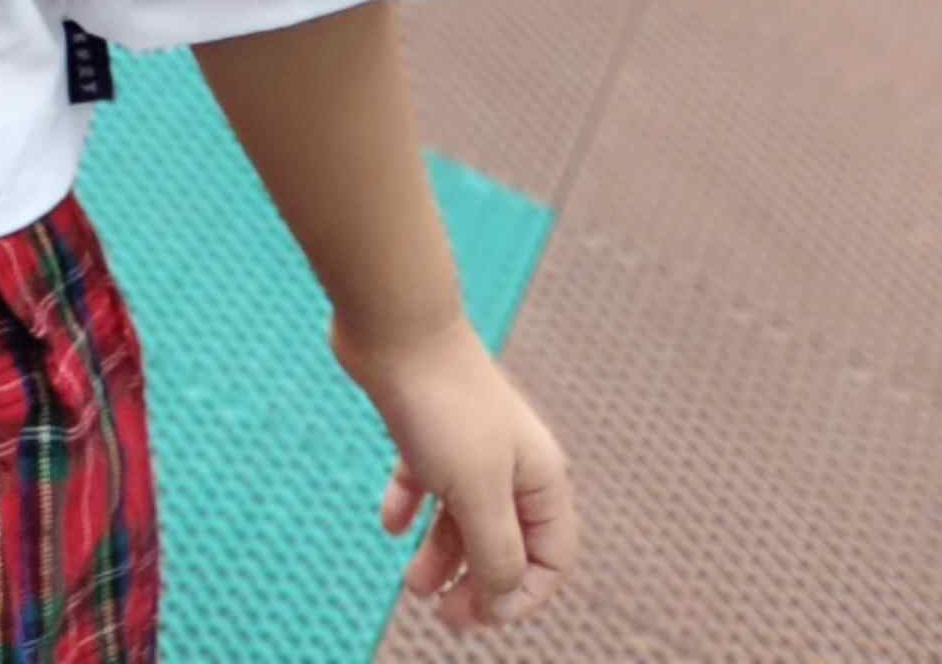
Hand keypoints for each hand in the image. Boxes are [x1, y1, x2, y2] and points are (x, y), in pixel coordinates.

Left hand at [340, 317, 573, 629]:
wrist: (394, 325)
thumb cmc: (443, 406)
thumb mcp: (477, 492)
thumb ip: (496, 551)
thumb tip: (501, 597)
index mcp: (541, 479)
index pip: (551, 557)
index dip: (522, 594)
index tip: (481, 616)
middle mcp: (511, 463)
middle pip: (503, 541)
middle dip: (477, 583)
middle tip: (442, 615)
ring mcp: (467, 444)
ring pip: (461, 516)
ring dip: (440, 554)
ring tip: (410, 584)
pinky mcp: (424, 426)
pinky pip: (423, 480)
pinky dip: (409, 506)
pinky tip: (391, 523)